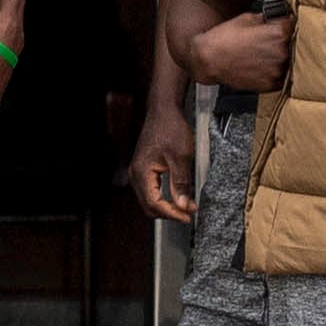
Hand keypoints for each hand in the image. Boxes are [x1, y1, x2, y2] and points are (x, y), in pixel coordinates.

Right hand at [126, 96, 201, 226]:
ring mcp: (138, 171)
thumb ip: (180, 183)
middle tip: (189, 213)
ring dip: (167, 206)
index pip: (155, 204)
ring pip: (149, 200)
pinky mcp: (144, 169)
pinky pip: (151, 191)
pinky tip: (178, 196)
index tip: (189, 216)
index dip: (173, 213)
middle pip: (149, 206)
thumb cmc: (171, 129)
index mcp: (142, 172)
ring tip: (186, 206)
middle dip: (169, 213)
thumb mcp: (181, 157)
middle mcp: (136, 174)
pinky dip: (164, 198)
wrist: (164, 110)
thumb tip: (182, 206)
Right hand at [180, 12, 292, 95]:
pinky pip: (283, 77)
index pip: (298, 26)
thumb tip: (279, 19)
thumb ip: (269, 19)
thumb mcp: (248, 18)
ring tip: (268, 54)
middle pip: (297, 45)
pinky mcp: (270, 84)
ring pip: (292, 63)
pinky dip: (277, 72)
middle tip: (275, 40)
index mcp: (279, 33)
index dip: (291, 24)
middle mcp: (281, 53)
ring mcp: (277, 70)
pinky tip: (264, 66)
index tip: (288, 25)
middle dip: (288, 41)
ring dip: (284, 58)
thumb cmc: (224, 38)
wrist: (208, 59)